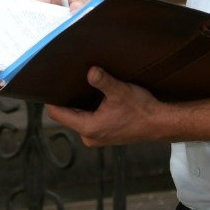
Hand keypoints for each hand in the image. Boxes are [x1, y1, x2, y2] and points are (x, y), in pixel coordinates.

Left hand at [45, 67, 164, 146]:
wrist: (159, 123)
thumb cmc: (141, 109)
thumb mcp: (120, 91)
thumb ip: (103, 81)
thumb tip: (90, 71)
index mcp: (88, 128)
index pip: (57, 114)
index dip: (51, 99)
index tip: (50, 83)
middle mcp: (89, 136)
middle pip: (66, 115)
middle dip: (66, 99)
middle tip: (66, 80)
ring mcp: (96, 137)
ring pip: (77, 117)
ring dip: (78, 104)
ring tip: (80, 87)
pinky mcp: (103, 135)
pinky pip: (87, 120)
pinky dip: (88, 109)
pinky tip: (94, 97)